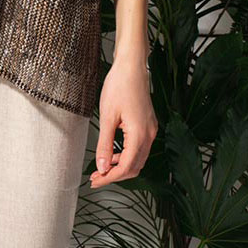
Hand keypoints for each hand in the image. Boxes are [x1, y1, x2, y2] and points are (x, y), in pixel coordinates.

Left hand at [90, 55, 157, 187]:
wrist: (132, 67)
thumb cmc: (119, 86)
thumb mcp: (107, 117)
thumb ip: (105, 145)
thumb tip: (102, 166)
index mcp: (139, 134)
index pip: (126, 167)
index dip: (110, 177)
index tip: (96, 180)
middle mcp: (149, 134)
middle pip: (134, 167)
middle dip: (115, 176)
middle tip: (96, 178)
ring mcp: (150, 130)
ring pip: (138, 159)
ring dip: (121, 167)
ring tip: (102, 169)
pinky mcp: (148, 125)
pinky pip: (139, 149)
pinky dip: (126, 156)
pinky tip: (113, 156)